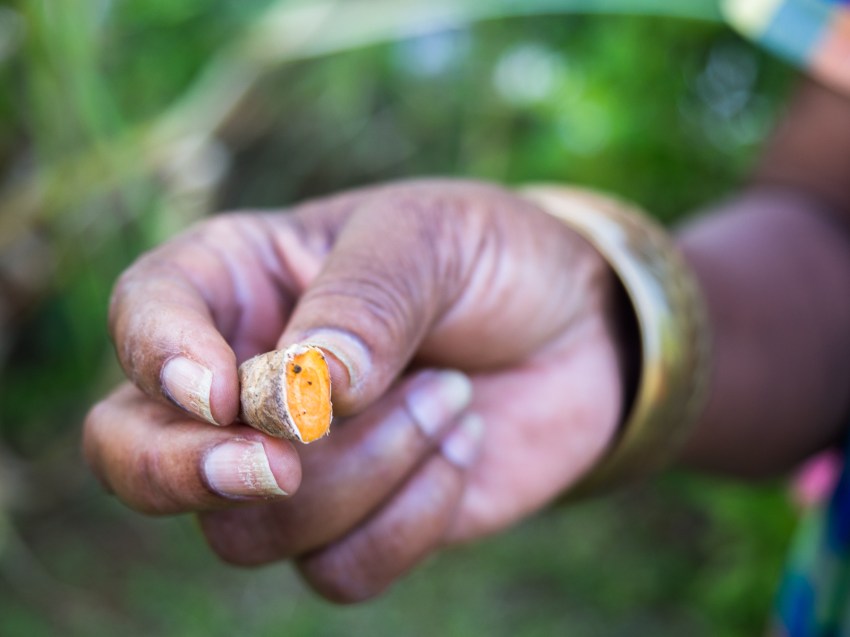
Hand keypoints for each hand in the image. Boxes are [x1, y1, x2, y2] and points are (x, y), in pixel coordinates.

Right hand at [83, 179, 625, 601]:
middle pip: (136, 455)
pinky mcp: (357, 524)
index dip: (158, 360)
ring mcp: (295, 463)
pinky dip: (408, 522)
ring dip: (363, 473)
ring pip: (251, 529)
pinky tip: (464, 446)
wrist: (578, 330)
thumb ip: (363, 302)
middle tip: (280, 467)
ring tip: (451, 396)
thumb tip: (302, 394)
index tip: (228, 392)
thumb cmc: (490, 257)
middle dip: (186, 475)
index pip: (143, 316)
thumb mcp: (431, 239)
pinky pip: (337, 571)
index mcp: (242, 282)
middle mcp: (248, 381)